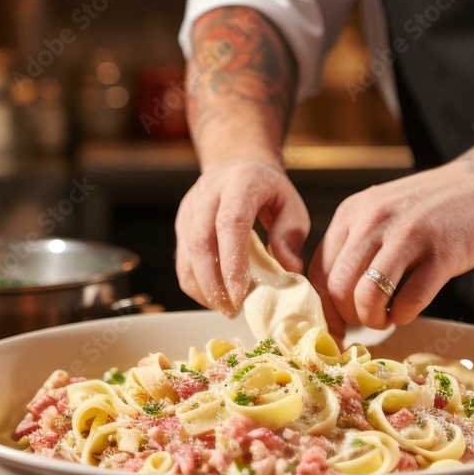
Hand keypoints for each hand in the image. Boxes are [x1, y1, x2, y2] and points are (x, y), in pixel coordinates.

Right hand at [175, 158, 309, 315]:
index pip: (230, 224)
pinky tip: (215, 296)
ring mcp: (190, 210)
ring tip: (225, 308)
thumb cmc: (269, 190)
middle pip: (200, 243)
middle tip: (232, 310)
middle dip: (214, 284)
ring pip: (186, 256)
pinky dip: (196, 285)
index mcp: (240, 184)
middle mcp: (208, 195)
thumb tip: (289, 270)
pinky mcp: (182, 225)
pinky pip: (182, 261)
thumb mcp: (292, 205)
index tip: (241, 294)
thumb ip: (291, 236)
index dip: (232, 262)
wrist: (237, 164)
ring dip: (203, 289)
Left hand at [308, 162, 473, 335]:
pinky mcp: (441, 254)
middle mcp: (373, 221)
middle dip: (348, 317)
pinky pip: (411, 300)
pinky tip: (407, 310)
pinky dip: (404, 315)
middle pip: (339, 287)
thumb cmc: (421, 211)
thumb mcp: (374, 216)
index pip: (318, 272)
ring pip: (368, 295)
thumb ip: (350, 249)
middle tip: (365, 320)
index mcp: (350, 214)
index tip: (335, 326)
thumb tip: (328, 303)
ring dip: (373, 320)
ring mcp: (408, 235)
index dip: (324, 309)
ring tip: (385, 318)